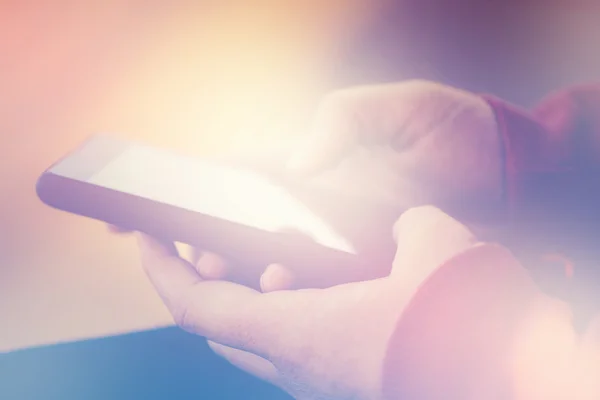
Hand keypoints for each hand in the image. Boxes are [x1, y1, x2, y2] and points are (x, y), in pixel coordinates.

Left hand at [136, 206, 534, 398]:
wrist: (520, 380)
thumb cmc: (468, 321)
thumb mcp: (433, 245)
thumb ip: (405, 224)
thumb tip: (404, 227)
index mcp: (299, 334)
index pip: (195, 306)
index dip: (161, 269)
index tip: (147, 237)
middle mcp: (300, 368)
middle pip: (218, 328)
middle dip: (204, 281)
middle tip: (211, 241)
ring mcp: (323, 382)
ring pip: (257, 341)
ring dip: (249, 300)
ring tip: (271, 258)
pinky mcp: (349, 384)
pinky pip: (296, 347)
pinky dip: (289, 313)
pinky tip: (321, 285)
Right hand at [190, 80, 503, 289]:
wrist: (505, 174)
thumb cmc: (449, 127)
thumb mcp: (398, 105)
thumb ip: (344, 118)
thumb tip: (296, 163)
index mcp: (318, 158)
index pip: (248, 171)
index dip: (206, 186)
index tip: (170, 204)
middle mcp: (321, 199)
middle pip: (252, 221)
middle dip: (215, 238)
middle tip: (193, 253)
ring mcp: (341, 233)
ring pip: (281, 253)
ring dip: (250, 265)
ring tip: (230, 273)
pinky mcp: (368, 261)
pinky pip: (323, 277)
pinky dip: (299, 285)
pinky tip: (283, 290)